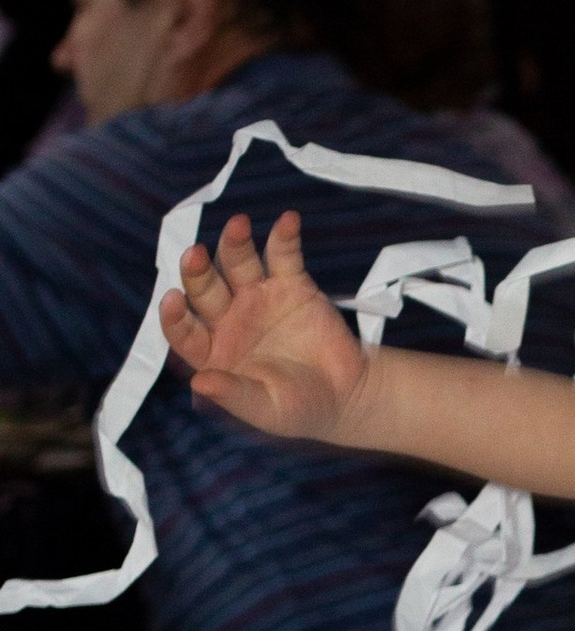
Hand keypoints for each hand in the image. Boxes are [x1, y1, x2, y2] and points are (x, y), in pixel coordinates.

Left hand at [159, 210, 374, 442]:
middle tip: (196, 255)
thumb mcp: (264, 409)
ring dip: (235, 242)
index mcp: (212, 350)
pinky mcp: (292, 284)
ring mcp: (259, 297)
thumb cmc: (299, 408)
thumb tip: (199, 383)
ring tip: (239, 225)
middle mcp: (228, 318)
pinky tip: (288, 220)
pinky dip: (285, 236)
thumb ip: (233, 395)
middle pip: (205, 287)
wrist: (345, 395)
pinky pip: (283, 254)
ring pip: (238, 262)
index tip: (172, 300)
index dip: (174, 315)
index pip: (183, 328)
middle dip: (198, 271)